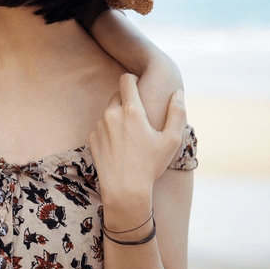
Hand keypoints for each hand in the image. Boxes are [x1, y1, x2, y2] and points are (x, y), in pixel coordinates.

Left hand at [88, 74, 186, 203]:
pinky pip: (101, 126)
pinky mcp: (92, 137)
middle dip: (127, 100)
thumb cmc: (150, 165)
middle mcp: (112, 114)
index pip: (126, 80)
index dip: (133, 79)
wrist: (125, 189)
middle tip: (139, 117)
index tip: (138, 84)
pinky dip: (109, 130)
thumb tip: (178, 93)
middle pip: (117, 95)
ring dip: (118, 117)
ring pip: (109, 112)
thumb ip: (177, 113)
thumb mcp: (171, 141)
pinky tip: (119, 146)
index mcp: (132, 111)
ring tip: (131, 136)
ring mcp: (99, 126)